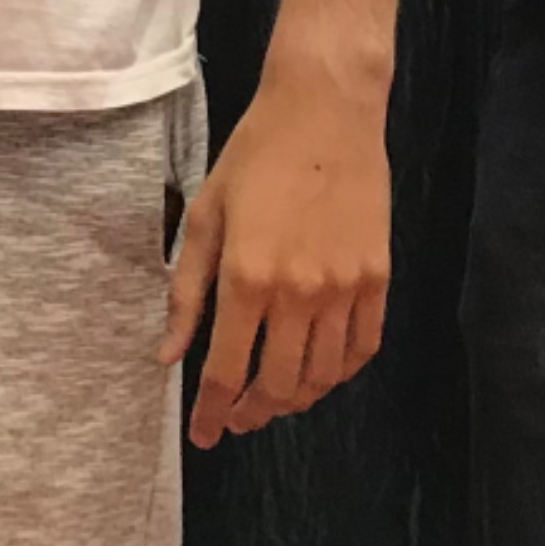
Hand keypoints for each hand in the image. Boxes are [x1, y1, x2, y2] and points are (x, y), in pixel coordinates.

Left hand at [158, 44, 391, 447]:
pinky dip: (340, 373)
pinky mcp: (377, 278)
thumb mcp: (206, 216)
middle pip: (277, 385)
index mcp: (246, 277)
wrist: (325, 109)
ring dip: (295, 400)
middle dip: (252, 413)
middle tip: (238, 418)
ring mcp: (344, 288)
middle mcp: (298, 293)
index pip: (226, 370)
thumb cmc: (256, 154)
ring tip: (275, 399)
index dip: (212, 412)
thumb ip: (186, 292)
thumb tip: (167, 354)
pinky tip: (320, 372)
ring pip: (322, 376)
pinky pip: (362, 348)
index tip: (203, 436)